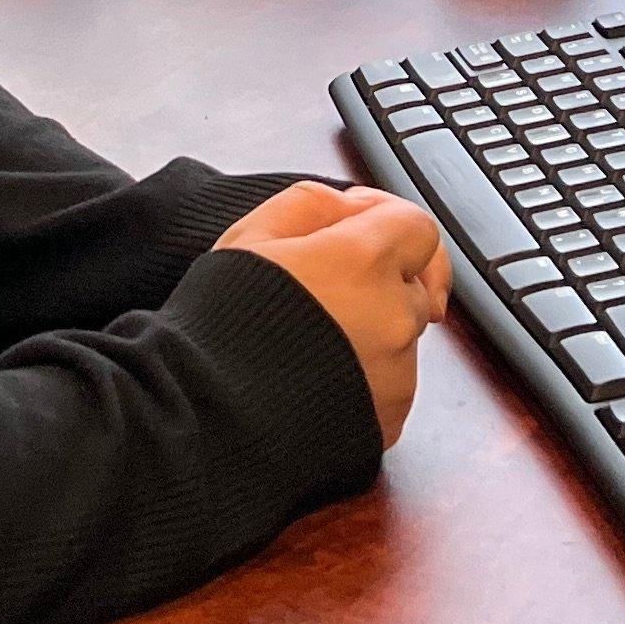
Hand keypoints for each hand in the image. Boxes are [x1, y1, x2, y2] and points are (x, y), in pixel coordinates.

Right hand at [214, 180, 447, 449]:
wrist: (207, 418)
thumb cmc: (220, 331)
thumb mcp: (249, 236)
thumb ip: (310, 204)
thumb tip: (348, 208)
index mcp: (364, 262)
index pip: (417, 227)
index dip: (385, 221)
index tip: (356, 230)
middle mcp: (393, 317)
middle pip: (410, 284)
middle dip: (373, 281)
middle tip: (316, 291)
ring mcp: (397, 374)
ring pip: (399, 339)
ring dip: (367, 332)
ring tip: (305, 343)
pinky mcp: (389, 419)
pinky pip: (388, 386)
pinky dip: (361, 378)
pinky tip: (312, 377)